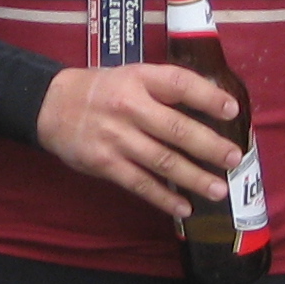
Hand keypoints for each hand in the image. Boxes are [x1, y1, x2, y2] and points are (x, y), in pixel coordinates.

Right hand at [35, 62, 241, 221]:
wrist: (50, 106)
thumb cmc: (100, 90)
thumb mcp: (131, 75)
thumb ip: (164, 88)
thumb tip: (212, 102)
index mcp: (138, 79)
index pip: (179, 84)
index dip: (207, 96)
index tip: (231, 109)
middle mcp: (129, 107)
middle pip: (176, 129)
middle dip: (209, 146)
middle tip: (234, 158)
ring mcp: (116, 138)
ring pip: (163, 161)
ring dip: (194, 178)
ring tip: (219, 190)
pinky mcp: (105, 164)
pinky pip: (140, 184)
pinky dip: (164, 198)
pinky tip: (184, 208)